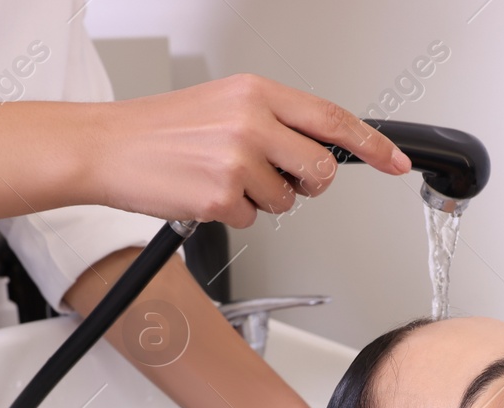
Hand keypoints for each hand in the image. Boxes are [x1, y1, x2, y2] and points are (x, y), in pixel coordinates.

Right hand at [77, 74, 410, 227]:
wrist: (108, 148)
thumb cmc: (162, 131)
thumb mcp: (224, 105)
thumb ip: (274, 121)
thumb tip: (318, 148)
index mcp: (256, 92)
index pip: (332, 119)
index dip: (372, 145)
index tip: (396, 162)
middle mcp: (251, 121)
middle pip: (319, 169)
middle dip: (307, 185)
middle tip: (276, 179)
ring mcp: (237, 160)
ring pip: (285, 201)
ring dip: (260, 200)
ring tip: (221, 179)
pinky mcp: (221, 196)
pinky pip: (251, 220)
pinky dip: (231, 215)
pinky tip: (204, 193)